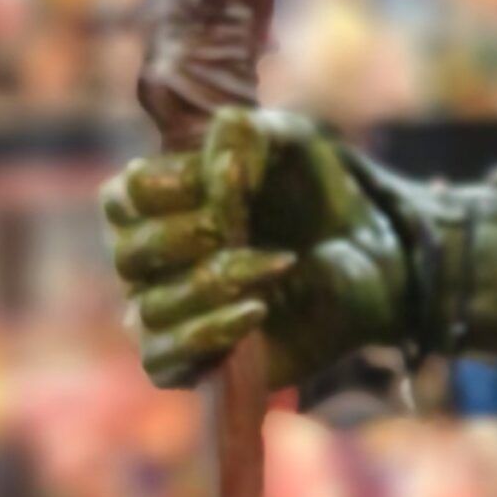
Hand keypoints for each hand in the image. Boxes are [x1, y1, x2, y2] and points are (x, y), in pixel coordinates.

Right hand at [102, 107, 410, 390]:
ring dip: (217, 282)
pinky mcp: (195, 362)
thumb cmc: (314, 197)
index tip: (234, 177)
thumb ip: (247, 133)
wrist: (372, 263)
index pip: (124, 199)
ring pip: (152, 307)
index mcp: (153, 205)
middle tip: (243, 226)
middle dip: (190, 235)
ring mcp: (168, 314)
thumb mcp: (291, 144)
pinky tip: (257, 310)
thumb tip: (218, 167)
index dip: (173, 186)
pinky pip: (164, 360)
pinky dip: (209, 334)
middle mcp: (149, 262)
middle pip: (131, 254)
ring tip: (279, 263)